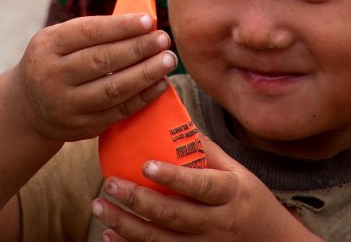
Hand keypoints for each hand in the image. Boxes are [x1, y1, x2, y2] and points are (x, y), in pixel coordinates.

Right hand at [12, 14, 176, 141]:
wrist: (28, 108)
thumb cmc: (55, 62)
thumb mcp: (58, 40)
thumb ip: (92, 31)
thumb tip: (142, 21)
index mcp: (48, 46)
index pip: (88, 32)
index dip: (121, 27)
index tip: (148, 21)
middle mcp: (52, 76)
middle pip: (102, 60)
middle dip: (138, 49)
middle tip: (164, 39)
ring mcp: (66, 105)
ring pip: (113, 89)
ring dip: (146, 74)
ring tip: (168, 60)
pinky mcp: (81, 128)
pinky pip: (118, 112)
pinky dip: (143, 98)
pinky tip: (160, 83)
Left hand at [91, 137, 321, 240]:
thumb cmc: (250, 199)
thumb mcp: (238, 172)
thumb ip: (208, 151)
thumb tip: (179, 122)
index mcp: (229, 194)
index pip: (200, 186)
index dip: (173, 178)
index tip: (146, 164)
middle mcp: (216, 223)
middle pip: (174, 215)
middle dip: (139, 200)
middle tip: (110, 183)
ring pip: (161, 240)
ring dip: (127, 225)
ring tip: (100, 205)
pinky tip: (108, 235)